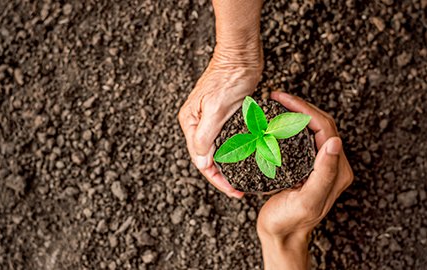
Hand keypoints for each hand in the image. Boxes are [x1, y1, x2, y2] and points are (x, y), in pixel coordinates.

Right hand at [178, 41, 262, 197]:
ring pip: (217, 151)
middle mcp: (197, 123)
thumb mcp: (216, 108)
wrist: (241, 55)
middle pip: (207, 158)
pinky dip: (234, 152)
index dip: (217, 179)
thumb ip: (206, 136)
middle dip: (222, 176)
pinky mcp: (223, 116)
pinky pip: (226, 140)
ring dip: (228, 166)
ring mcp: (209, 120)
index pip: (200, 160)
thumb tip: (201, 161)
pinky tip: (244, 159)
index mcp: (191, 123)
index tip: (233, 191)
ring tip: (242, 180)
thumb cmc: (229, 77)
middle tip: (239, 190)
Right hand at [256, 92, 353, 269]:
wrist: (280, 234)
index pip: (324, 127)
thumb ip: (324, 173)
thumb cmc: (290, 221)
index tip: (281, 99)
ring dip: (295, 113)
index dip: (304, 109)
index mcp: (336, 169)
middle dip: (299, 106)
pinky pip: (301, 138)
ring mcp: (318, 164)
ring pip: (310, 128)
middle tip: (276, 96)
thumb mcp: (307, 200)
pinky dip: (289, 125)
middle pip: (319, 123)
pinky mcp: (306, 165)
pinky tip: (275, 122)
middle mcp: (331, 164)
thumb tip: (335, 141)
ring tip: (275, 104)